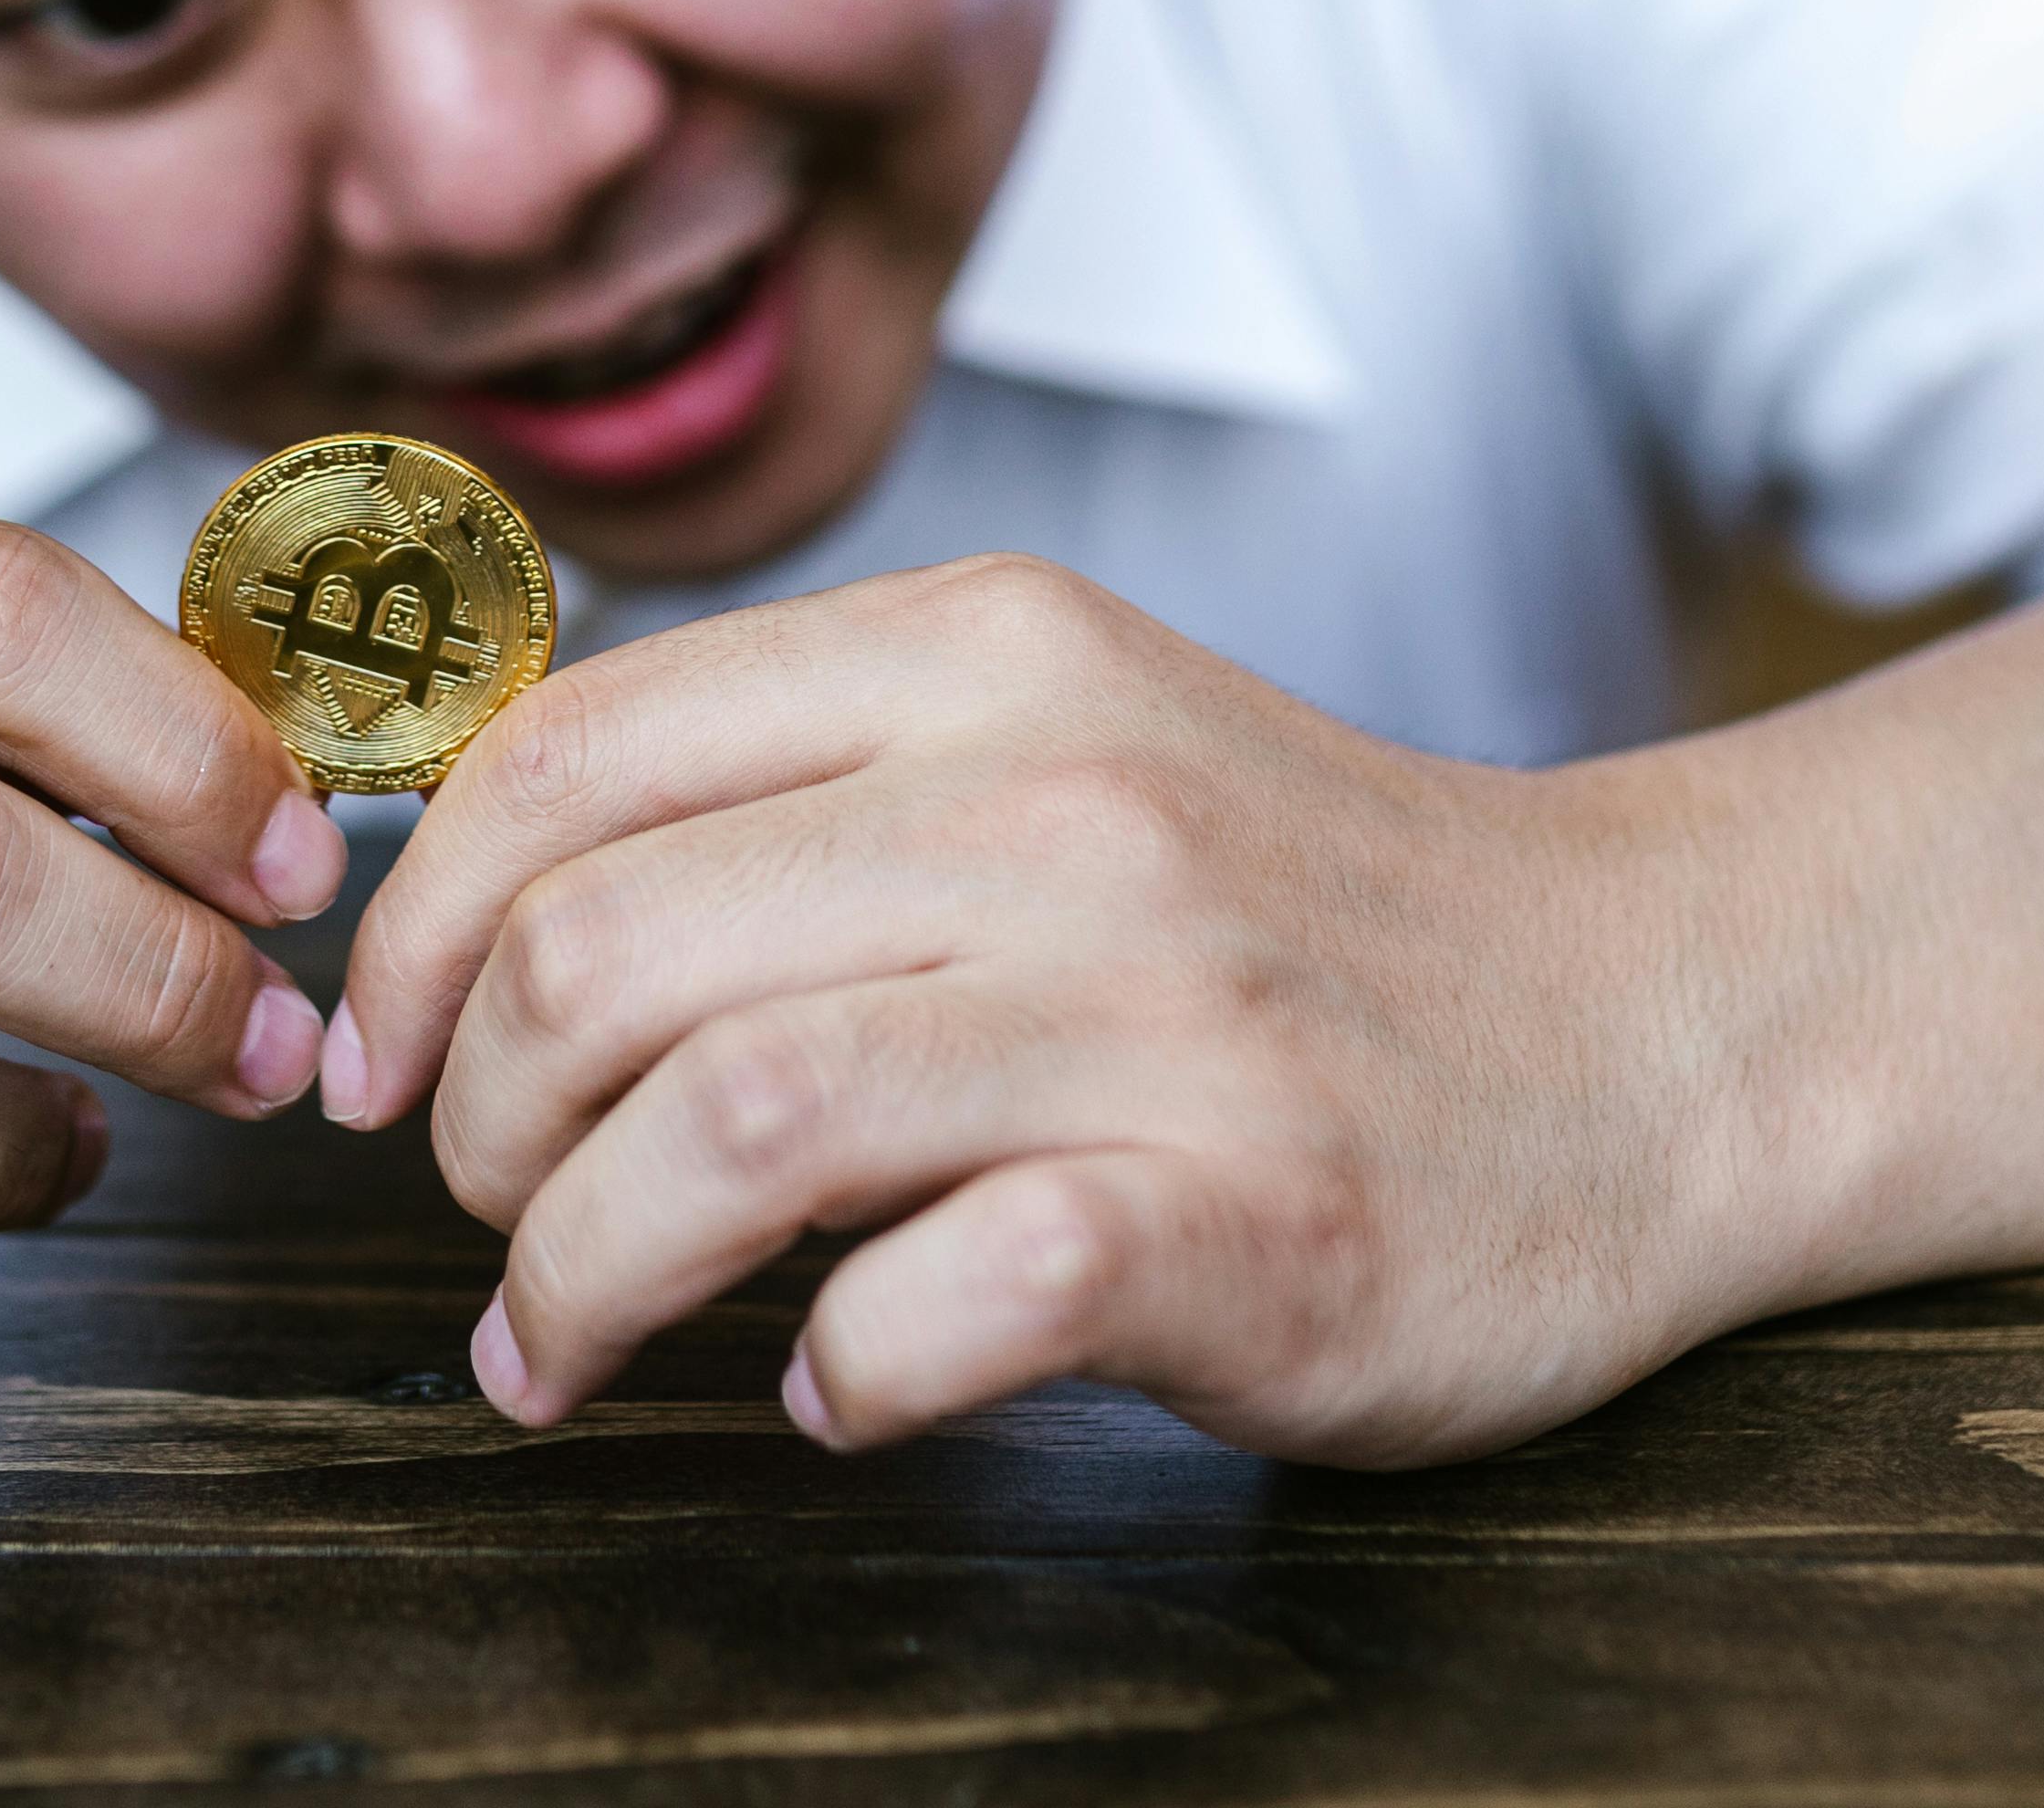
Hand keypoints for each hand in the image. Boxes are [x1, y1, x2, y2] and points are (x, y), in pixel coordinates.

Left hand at [327, 555, 1761, 1466]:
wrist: (1663, 1024)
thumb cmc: (1303, 918)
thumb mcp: (1049, 743)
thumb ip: (799, 781)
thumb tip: (475, 907)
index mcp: (979, 654)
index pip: (560, 761)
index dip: (412, 943)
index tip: (379, 1070)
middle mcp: (1061, 796)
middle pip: (600, 957)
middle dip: (468, 1137)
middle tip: (489, 1230)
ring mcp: (1165, 1005)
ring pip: (720, 1123)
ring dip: (578, 1280)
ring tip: (563, 1352)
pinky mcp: (1253, 1211)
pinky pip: (940, 1300)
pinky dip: (837, 1372)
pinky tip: (838, 1391)